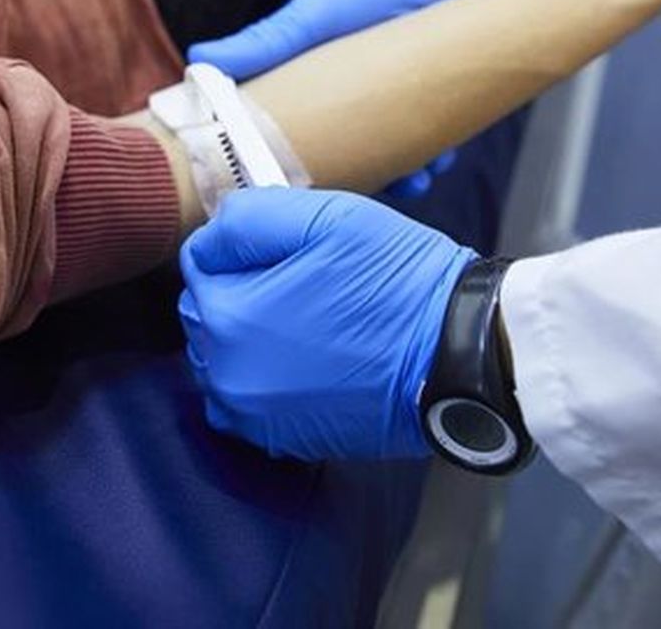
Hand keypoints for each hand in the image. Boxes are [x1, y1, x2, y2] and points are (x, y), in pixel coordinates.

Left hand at [179, 188, 475, 459]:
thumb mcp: (325, 218)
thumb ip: (249, 219)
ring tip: (306, 319)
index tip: (286, 249)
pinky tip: (306, 360)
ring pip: (222, 360)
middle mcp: (229, 376)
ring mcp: (257, 417)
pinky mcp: (286, 441)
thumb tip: (209, 235)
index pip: (199, 265)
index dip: (241, 247)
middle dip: (239, 291)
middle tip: (301, 280)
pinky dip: (262, 380)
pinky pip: (247, 402)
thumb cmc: (397, 282)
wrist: (460, 354)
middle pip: (204, 315)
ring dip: (248, 337)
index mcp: (229, 318)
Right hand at [189, 0, 522, 195]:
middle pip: (353, 157)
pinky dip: (437, 157)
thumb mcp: (312, 17)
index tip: (297, 190)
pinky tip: (437, 160)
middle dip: (359, 180)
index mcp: (323, 89)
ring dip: (403, 176)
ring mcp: (401, 102)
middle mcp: (360, 102)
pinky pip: (438, 143)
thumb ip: (263, 44)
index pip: (303, 140)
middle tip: (363, 190)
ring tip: (410, 179)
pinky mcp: (442, 99)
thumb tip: (199, 59)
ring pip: (396, 158)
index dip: (298, 168)